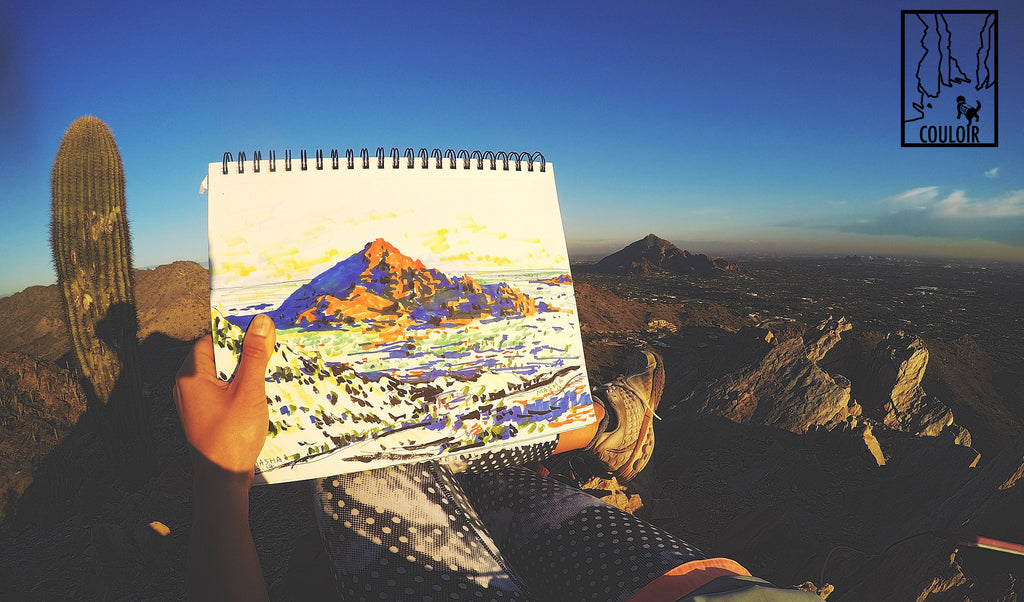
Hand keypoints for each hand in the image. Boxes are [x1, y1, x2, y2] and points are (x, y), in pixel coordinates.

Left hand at [174, 314, 275, 478]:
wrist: (222, 478)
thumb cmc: (232, 434)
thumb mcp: (248, 390)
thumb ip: (255, 355)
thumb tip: (262, 322)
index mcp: (190, 376)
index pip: (210, 341)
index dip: (234, 335)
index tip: (259, 332)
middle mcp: (187, 388)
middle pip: (217, 359)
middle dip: (243, 355)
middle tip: (269, 351)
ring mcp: (195, 404)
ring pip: (222, 378)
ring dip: (244, 375)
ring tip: (268, 373)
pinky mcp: (205, 418)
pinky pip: (223, 394)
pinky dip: (240, 391)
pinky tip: (260, 396)